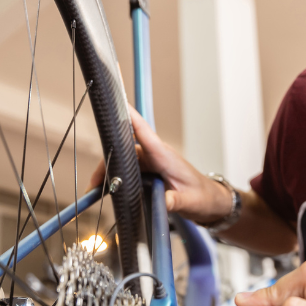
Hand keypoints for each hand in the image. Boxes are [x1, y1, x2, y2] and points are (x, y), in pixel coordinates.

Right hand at [87, 105, 233, 223]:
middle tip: (94, 183)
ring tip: (95, 189)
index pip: (143, 131)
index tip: (115, 103)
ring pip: (123, 161)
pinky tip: (104, 191)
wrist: (211, 203)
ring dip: (108, 172)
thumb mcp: (190, 202)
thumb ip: (175, 201)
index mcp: (164, 156)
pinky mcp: (149, 173)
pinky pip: (127, 171)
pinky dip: (114, 179)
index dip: (129, 116)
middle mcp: (155, 156)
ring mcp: (151, 164)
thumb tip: (163, 203)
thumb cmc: (203, 197)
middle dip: (107, 162)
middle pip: (124, 150)